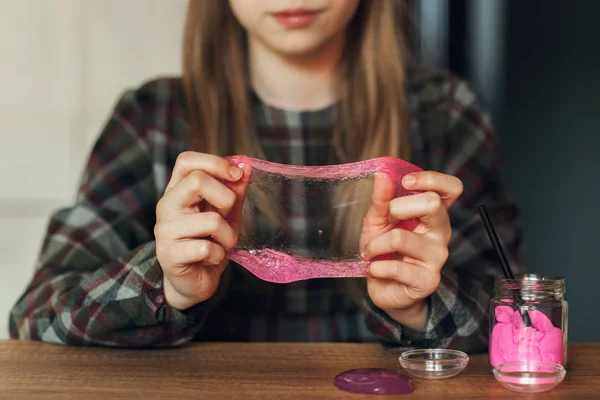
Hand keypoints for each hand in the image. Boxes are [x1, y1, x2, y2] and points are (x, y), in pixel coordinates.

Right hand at [154, 152, 250, 309]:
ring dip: (227, 236)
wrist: (193, 282)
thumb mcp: (226, 214)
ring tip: (221, 244)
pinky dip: (218, 254)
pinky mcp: (169, 255)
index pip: (187, 161)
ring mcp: (164, 230)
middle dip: (226, 199)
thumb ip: (234, 191)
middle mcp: (166, 206)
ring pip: (211, 219)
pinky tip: (211, 258)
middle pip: (197, 180)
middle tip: (227, 216)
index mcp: (177, 191)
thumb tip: (246, 166)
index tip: (237, 175)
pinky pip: (207, 247)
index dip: (215, 162)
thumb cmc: (209, 243)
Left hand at [361, 171, 462, 328]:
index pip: (451, 188)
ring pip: (401, 237)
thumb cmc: (384, 250)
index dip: (430, 179)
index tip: (405, 182)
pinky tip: (375, 270)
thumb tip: (383, 174)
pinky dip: (376, 267)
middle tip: (384, 221)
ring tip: (370, 253)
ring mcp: (437, 257)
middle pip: (432, 203)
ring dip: (375, 245)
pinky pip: (395, 267)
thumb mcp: (378, 221)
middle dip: (397, 207)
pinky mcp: (428, 280)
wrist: (385, 288)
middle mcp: (441, 232)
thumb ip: (381, 199)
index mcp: (434, 212)